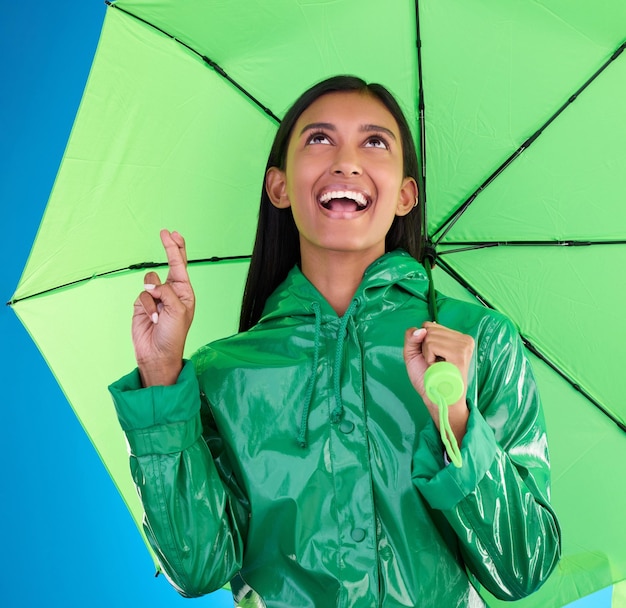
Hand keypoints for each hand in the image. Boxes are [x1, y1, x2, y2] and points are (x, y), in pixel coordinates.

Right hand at [132, 229, 194, 385]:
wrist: (157, 354)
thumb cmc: (174, 334)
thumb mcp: (177, 311)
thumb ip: (166, 292)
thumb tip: (152, 284)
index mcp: (185, 292)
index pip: (181, 265)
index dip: (177, 248)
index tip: (172, 233)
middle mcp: (171, 292)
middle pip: (169, 265)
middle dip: (169, 249)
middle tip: (165, 233)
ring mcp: (156, 298)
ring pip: (150, 281)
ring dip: (154, 295)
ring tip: (159, 313)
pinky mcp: (142, 304)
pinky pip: (141, 296)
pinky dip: (146, 307)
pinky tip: (152, 319)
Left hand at [403, 322, 473, 444]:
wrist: (436, 398)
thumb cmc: (427, 378)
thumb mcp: (414, 353)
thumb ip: (412, 337)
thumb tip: (421, 329)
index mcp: (458, 338)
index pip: (431, 325)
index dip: (424, 342)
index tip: (433, 357)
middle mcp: (464, 339)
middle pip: (429, 328)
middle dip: (426, 348)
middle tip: (435, 363)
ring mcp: (464, 346)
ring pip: (430, 336)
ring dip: (427, 354)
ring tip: (437, 366)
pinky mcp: (460, 354)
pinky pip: (432, 344)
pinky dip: (429, 357)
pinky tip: (438, 367)